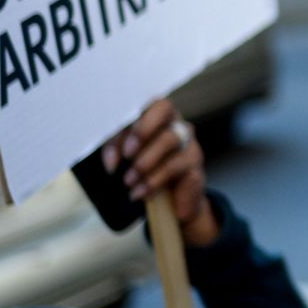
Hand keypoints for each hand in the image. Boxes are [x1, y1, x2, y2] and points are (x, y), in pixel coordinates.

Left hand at [101, 99, 219, 246]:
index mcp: (157, 116)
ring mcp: (189, 144)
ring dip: (144, 161)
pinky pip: (174, 166)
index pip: (145, 102)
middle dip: (141, 129)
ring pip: (169, 139)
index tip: (116, 146)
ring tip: (128, 181)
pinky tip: (139, 192)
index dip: (129, 120)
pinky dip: (153, 181)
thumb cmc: (146, 174)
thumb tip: (111, 162)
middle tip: (126, 155)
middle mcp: (176, 123)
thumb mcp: (127, 160)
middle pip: (164, 108)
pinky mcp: (196, 166)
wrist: (171, 205)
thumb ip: (117, 151)